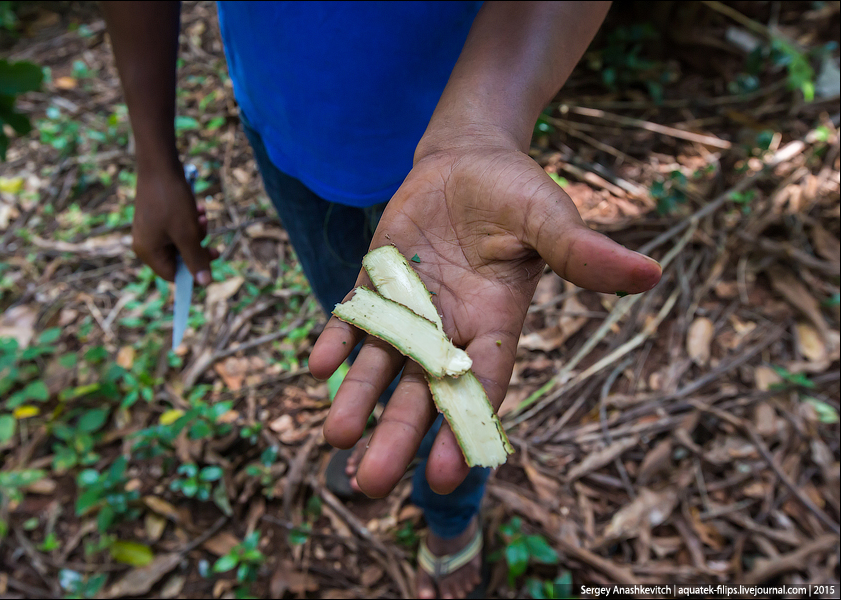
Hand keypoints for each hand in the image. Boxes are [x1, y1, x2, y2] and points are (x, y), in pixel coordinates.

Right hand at [131, 166, 215, 283]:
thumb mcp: (188, 233)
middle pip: (179, 259)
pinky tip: (197, 208)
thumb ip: (196, 259)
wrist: (160, 164)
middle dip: (198, 249)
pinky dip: (191, 221)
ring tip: (201, 218)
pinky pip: (179, 227)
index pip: (172, 275)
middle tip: (216, 248)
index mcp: (148, 251)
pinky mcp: (158, 217)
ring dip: (197, 232)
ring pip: (182, 242)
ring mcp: (151, 229)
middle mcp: (146, 243)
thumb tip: (205, 283)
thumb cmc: (171, 200)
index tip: (211, 267)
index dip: (193, 273)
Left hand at [309, 143, 661, 497]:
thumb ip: (582, 253)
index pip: (480, 385)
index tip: (443, 477)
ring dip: (357, 399)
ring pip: (380, 364)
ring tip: (335, 439)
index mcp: (496, 323)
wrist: (468, 161)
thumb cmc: (516, 192)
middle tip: (368, 483)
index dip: (462, 428)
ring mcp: (409, 308)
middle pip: (421, 391)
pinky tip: (318, 366)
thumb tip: (650, 272)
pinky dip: (338, 340)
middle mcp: (449, 328)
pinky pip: (354, 319)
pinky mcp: (377, 284)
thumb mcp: (549, 219)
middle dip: (397, 434)